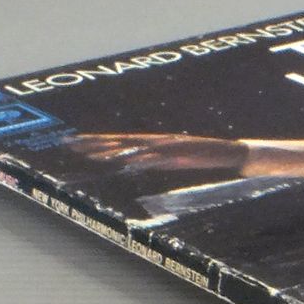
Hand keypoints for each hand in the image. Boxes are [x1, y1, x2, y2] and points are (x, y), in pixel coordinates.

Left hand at [64, 133, 249, 172]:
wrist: (233, 152)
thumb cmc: (204, 157)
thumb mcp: (175, 160)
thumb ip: (156, 159)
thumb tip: (136, 163)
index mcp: (155, 142)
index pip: (120, 141)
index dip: (98, 141)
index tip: (75, 143)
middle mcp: (158, 140)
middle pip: (121, 141)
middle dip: (96, 143)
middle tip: (70, 144)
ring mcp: (169, 145)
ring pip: (134, 146)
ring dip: (113, 150)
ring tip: (91, 153)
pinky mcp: (181, 152)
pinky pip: (157, 155)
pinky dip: (142, 156)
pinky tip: (128, 160)